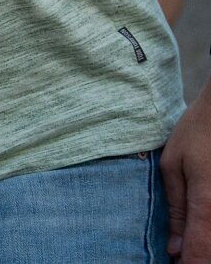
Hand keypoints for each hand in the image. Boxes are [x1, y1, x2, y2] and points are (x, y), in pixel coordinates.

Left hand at [163, 77, 210, 262]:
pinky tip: (207, 224)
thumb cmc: (201, 131)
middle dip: (200, 257)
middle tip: (184, 250)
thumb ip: (177, 211)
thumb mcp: (174, 164)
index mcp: (208, 204)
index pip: (199, 255)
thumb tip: (176, 251)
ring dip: (209, 245)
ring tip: (196, 236)